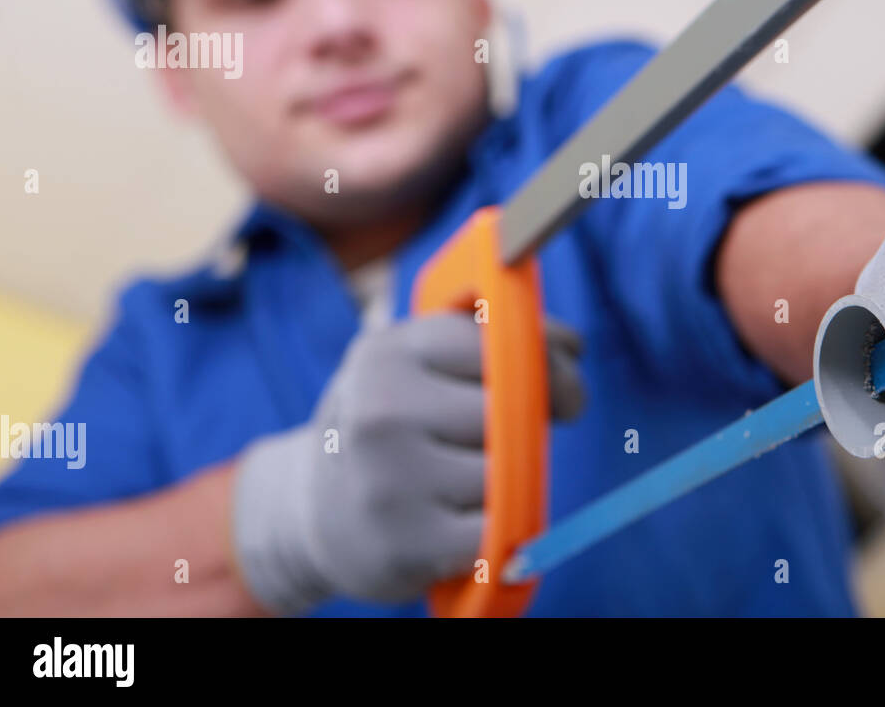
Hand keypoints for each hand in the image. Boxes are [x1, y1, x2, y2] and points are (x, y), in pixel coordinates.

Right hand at [230, 311, 584, 613]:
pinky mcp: (407, 543)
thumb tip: (572, 347)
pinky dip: (498, 529)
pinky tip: (465, 520)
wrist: (311, 515)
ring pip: (505, 472)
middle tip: (505, 445)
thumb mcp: (418, 365)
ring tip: (463, 484)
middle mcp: (380, 411)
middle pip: (508, 412)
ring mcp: (389, 480)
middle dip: (525, 429)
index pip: (498, 347)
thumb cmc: (391, 426)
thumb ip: (498, 341)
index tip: (559, 393)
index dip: (544, 368)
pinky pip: (499, 528)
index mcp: (387, 353)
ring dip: (504, 482)